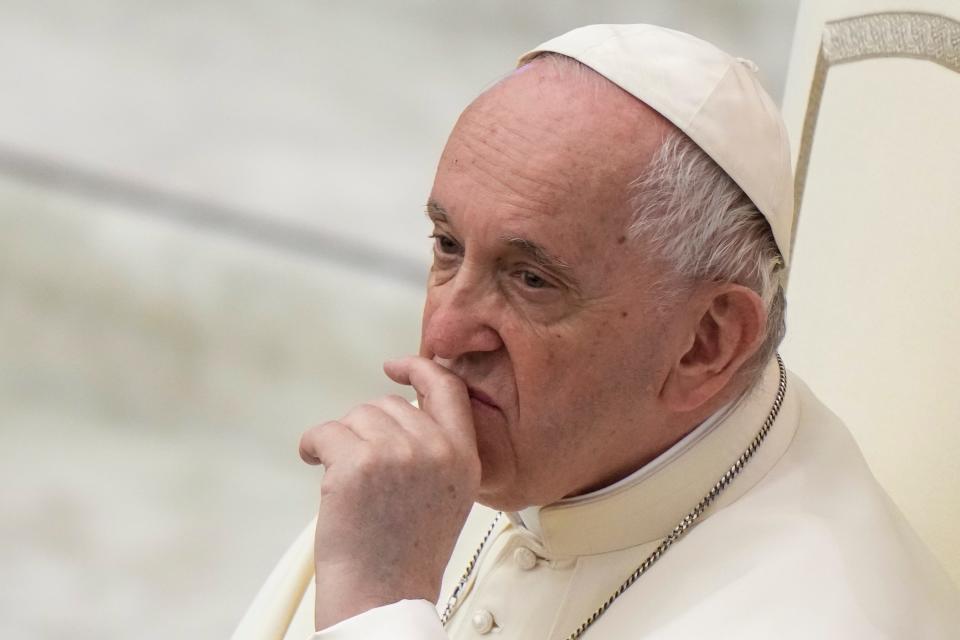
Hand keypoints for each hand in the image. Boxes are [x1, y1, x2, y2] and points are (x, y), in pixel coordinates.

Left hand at [299, 356, 480, 630]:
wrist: (381, 595)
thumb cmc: (403, 555)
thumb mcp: (445, 495)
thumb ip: (435, 450)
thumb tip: (402, 411)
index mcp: (463, 457)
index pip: (447, 389)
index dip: (420, 368)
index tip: (397, 366)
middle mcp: (437, 450)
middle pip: (388, 406)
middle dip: (366, 430)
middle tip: (361, 472)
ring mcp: (399, 453)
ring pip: (356, 417)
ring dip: (340, 442)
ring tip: (344, 481)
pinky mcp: (359, 461)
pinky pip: (325, 431)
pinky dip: (312, 446)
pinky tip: (316, 467)